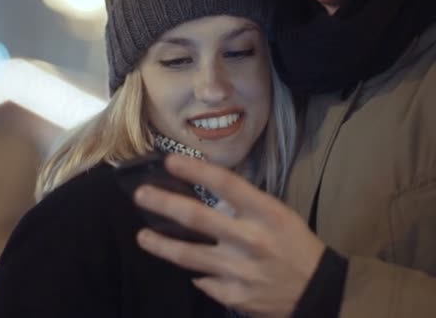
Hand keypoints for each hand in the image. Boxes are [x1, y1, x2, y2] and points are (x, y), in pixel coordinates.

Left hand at [134, 154, 324, 317]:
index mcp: (266, 213)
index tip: (169, 161)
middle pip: (197, 218)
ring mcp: (239, 270)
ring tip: (142, 236)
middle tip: (141, 195)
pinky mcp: (233, 296)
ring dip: (161, 244)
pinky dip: (197, 273)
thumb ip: (244, 206)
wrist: (316, 291)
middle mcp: (250, 240)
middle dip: (164, 204)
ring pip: (189, 255)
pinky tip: (190, 268)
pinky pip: (204, 281)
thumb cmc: (295, 244)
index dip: (195, 170)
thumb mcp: (277, 215)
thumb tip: (205, 195)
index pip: (226, 184)